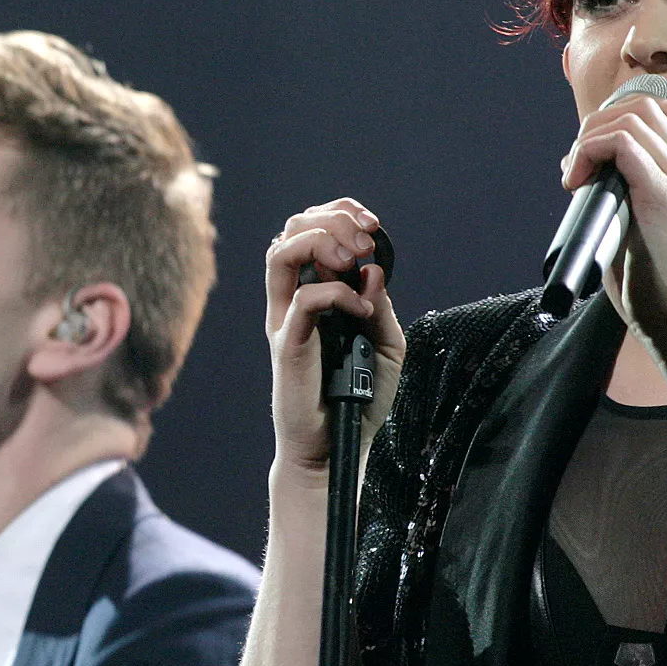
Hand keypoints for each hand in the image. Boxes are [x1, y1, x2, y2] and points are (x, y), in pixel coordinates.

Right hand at [264, 199, 403, 478]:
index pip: (311, 231)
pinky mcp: (288, 346)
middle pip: (291, 229)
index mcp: (313, 295)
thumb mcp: (385, 344)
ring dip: (321, 242)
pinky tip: (361, 310)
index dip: (340, 214)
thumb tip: (373, 269)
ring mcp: (286, 322)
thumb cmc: (362, 401)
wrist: (342, 450)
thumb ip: (380, 304)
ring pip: (281, 253)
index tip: (373, 226)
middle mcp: (292, 301)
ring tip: (352, 259)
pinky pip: (303, 302)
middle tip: (365, 238)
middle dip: (331, 219)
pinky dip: (337, 294)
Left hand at [562, 87, 666, 364]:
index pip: (665, 110)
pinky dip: (590, 150)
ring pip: (630, 118)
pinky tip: (576, 181)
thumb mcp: (639, 229)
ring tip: (574, 174)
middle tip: (575, 164)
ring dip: (589, 137)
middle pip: (643, 106)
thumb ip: (624, 198)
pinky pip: (622, 143)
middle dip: (597, 124)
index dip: (618, 118)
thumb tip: (583, 179)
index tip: (589, 155)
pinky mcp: (663, 196)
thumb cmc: (653, 286)